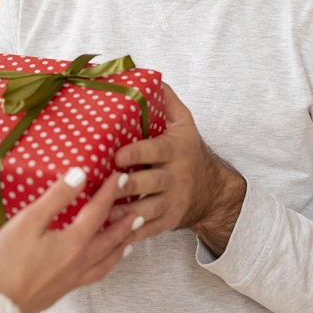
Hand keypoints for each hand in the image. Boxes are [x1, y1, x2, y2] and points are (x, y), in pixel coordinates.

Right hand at [0, 167, 138, 312]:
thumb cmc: (8, 261)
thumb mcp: (29, 221)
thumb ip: (56, 198)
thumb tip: (80, 175)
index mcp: (74, 242)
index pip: (99, 211)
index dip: (110, 192)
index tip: (122, 177)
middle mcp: (81, 261)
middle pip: (111, 238)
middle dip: (125, 222)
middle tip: (140, 210)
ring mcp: (74, 278)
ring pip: (107, 260)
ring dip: (121, 246)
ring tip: (131, 238)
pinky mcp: (65, 289)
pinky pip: (97, 274)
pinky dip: (107, 265)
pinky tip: (102, 264)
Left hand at [110, 82, 245, 254]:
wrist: (214, 191)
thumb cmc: (189, 152)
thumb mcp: (185, 124)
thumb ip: (168, 101)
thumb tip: (149, 76)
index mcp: (175, 151)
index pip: (155, 151)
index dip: (136, 154)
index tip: (116, 155)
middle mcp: (175, 178)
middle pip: (150, 183)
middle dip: (127, 185)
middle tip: (105, 184)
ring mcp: (172, 203)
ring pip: (146, 211)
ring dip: (123, 214)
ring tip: (99, 213)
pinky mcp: (167, 223)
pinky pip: (147, 232)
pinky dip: (128, 235)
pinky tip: (107, 235)